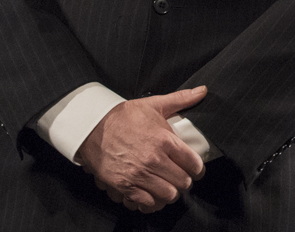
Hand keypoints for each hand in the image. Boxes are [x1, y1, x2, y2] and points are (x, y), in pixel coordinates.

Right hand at [77, 86, 207, 212]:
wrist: (92, 128)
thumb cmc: (123, 116)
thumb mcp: (154, 104)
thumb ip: (181, 99)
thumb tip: (202, 91)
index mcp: (165, 140)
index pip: (193, 163)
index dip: (198, 169)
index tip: (196, 170)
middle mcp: (154, 160)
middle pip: (183, 181)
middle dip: (186, 181)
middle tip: (182, 178)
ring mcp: (139, 175)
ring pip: (168, 195)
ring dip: (171, 192)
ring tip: (169, 187)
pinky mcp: (124, 185)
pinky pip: (147, 203)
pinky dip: (153, 202)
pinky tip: (154, 195)